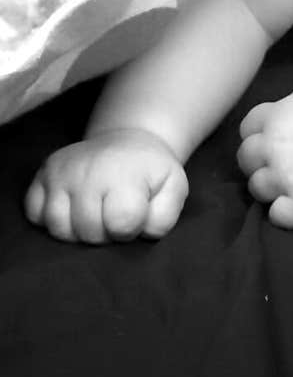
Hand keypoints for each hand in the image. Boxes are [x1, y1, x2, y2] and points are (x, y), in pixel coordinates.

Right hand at [24, 128, 188, 242]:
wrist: (128, 142)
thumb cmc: (150, 172)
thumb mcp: (173, 188)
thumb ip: (165, 215)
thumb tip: (142, 231)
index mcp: (123, 173)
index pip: (121, 222)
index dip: (130, 228)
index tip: (135, 215)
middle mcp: (87, 170)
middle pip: (87, 231)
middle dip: (104, 234)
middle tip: (113, 216)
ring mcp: (61, 171)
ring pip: (58, 227)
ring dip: (77, 231)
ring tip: (94, 216)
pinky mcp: (43, 174)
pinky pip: (34, 213)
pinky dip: (50, 219)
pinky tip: (71, 208)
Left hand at [237, 81, 292, 227]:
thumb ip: (287, 104)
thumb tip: (268, 119)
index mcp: (281, 113)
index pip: (248, 127)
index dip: (259, 137)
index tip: (275, 144)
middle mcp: (278, 141)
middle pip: (245, 157)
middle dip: (259, 163)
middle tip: (283, 166)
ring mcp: (287, 172)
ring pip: (256, 186)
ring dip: (270, 188)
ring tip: (292, 185)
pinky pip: (277, 214)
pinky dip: (282, 214)